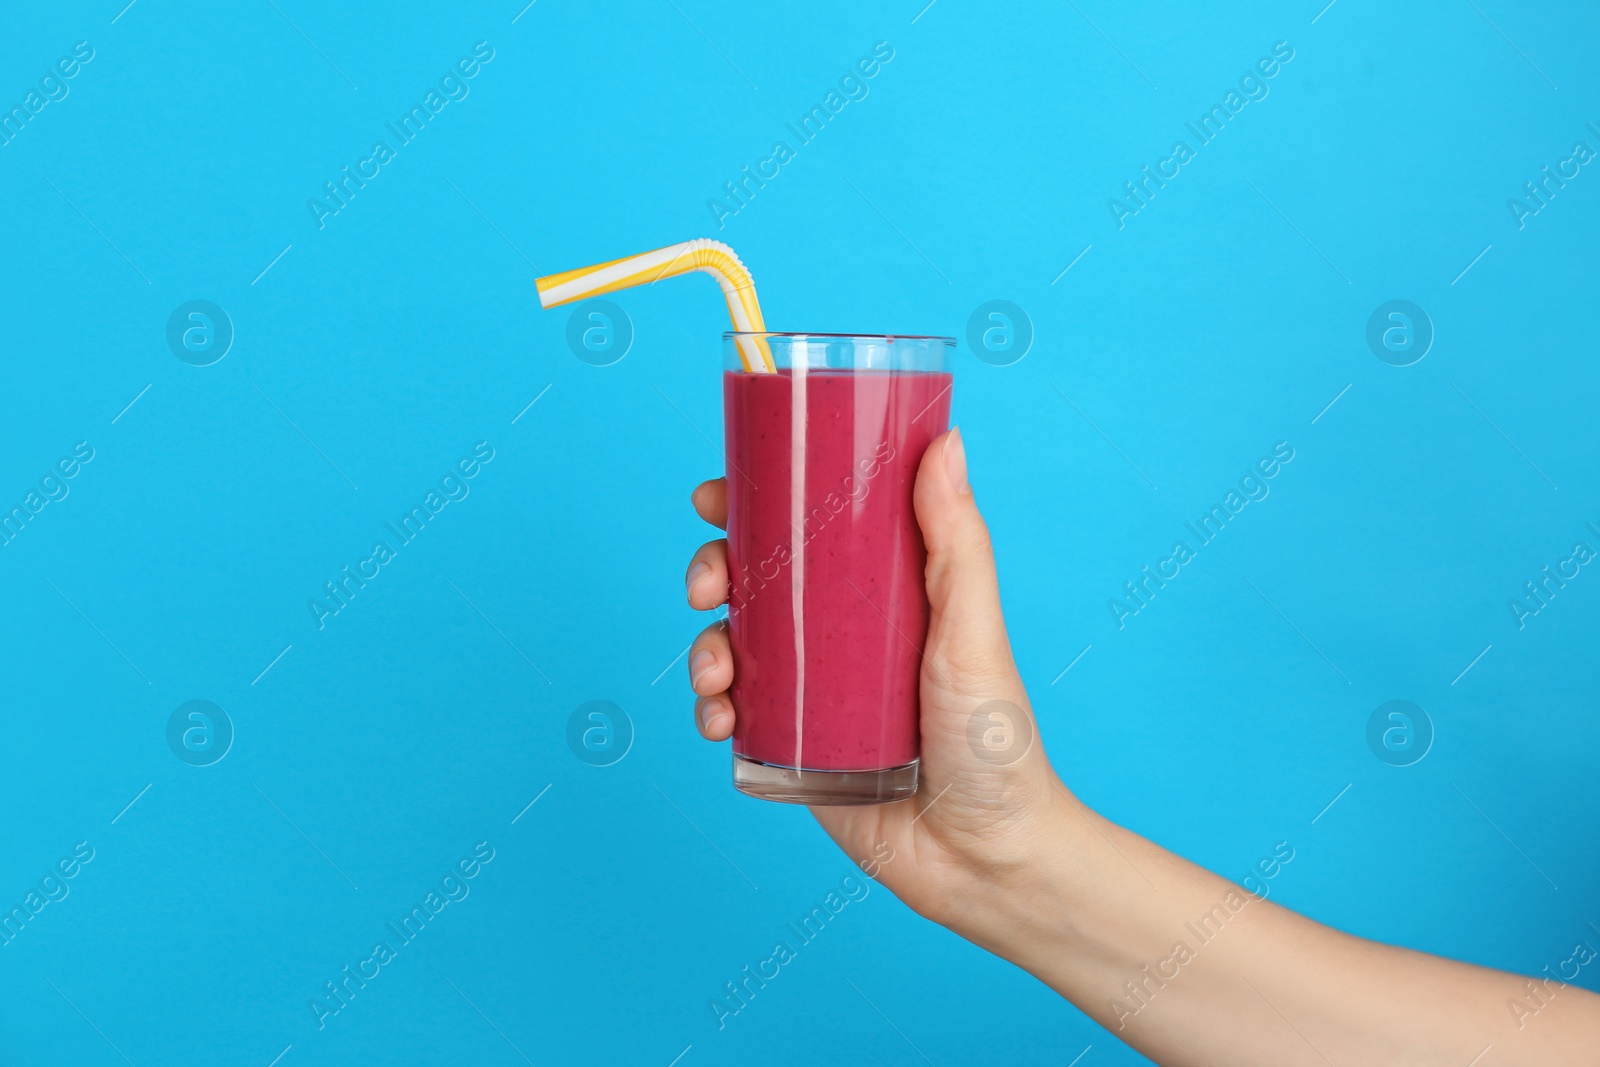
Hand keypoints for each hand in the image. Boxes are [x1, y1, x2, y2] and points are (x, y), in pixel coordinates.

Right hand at [683, 428, 1066, 922]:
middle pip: (754, 581)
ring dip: (704, 646)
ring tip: (717, 672)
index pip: (810, 529)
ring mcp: (811, 692)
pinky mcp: (790, 749)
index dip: (756, 504)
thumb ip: (956, 542)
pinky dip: (711, 709)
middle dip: (713, 571)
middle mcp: (839, 635)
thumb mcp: (972, 631)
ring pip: (731, 645)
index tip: (718, 493)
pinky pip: (731, 716)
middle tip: (708, 586)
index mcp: (880, 593)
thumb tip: (943, 441)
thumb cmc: (996, 740)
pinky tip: (719, 718)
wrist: (986, 860)